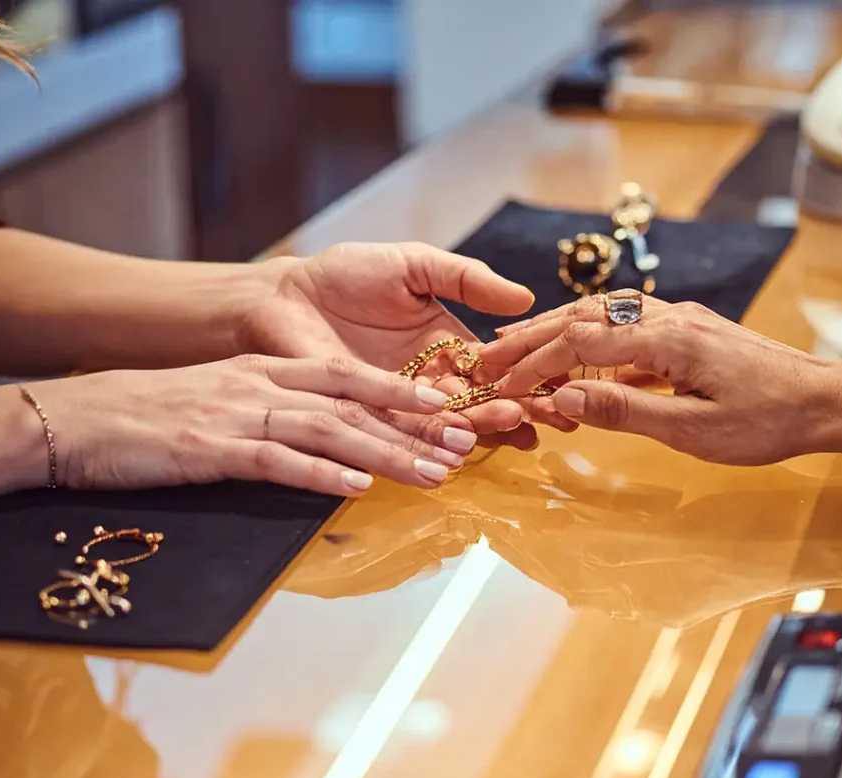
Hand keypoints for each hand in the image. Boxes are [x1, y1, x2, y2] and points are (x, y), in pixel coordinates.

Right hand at [20, 356, 482, 495]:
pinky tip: (357, 489)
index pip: (347, 376)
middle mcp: (261, 385)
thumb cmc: (152, 413)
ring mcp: (237, 415)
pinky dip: (321, 476)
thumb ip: (273, 410)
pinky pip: (276, 461)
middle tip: (461, 445)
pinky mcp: (210, 449)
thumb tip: (324, 437)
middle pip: (351, 404)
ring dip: (384, 454)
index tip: (445, 407)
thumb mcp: (222, 396)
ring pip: (327, 432)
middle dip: (411, 427)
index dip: (400, 390)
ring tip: (430, 473)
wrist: (79, 417)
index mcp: (265, 369)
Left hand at [243, 243, 577, 448]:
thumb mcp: (415, 265)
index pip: (495, 366)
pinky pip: (404, 435)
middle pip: (478, 402)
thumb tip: (525, 295)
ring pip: (447, 423)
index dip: (525, 377)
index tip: (557, 385)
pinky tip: (458, 449)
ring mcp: (399, 403)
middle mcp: (429, 380)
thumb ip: (465, 279)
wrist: (284, 298)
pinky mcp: (367, 418)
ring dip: (480, 429)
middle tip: (540, 418)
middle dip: (511, 410)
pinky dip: (432, 444)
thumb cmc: (347, 275)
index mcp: (447, 343)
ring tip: (509, 429)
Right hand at [481, 297, 841, 464]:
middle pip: (585, 317)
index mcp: (667, 339)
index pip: (581, 345)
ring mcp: (680, 318)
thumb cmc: (766, 423)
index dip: (535, 364)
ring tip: (521, 343)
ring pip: (604, 313)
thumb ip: (625, 410)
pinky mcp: (689, 328)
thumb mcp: (693, 429)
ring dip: (558, 328)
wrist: (825, 400)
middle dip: (533, 335)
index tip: (501, 384)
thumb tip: (564, 396)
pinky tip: (580, 354)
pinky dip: (591, 334)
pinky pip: (628, 322)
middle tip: (490, 352)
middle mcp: (669, 317)